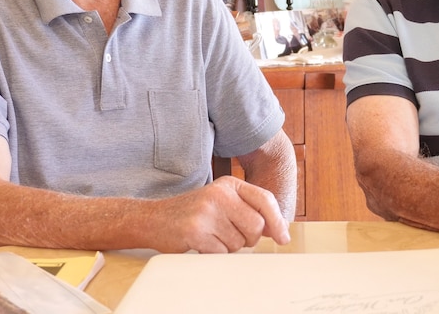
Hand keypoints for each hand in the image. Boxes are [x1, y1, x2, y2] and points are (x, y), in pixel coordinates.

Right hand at [154, 175, 289, 252]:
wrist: (155, 218)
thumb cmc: (194, 213)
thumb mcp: (222, 202)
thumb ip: (248, 210)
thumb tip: (280, 230)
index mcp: (229, 183)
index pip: (265, 200)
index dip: (277, 221)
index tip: (283, 238)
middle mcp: (219, 193)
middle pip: (256, 226)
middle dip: (249, 239)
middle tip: (230, 236)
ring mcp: (207, 211)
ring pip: (239, 243)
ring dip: (228, 247)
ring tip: (211, 236)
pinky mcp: (195, 230)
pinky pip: (221, 252)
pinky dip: (214, 253)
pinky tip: (202, 243)